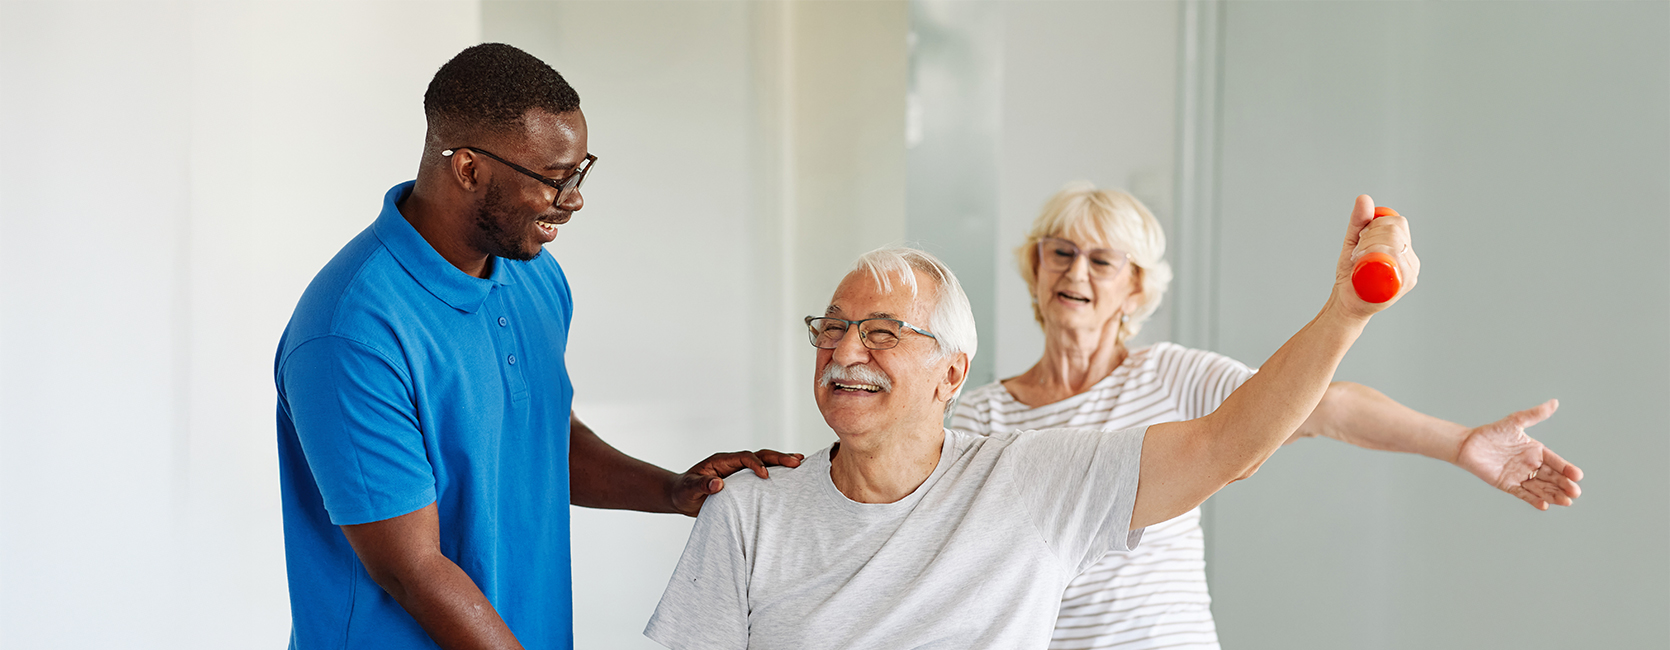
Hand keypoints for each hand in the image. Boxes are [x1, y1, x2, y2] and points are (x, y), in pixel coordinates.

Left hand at [668, 449, 805, 516]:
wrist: (682, 496)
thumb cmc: (684, 492)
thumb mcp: (688, 490)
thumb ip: (702, 486)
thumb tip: (718, 483)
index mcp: (722, 461)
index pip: (744, 457)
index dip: (756, 464)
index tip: (765, 477)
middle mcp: (733, 463)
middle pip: (760, 455)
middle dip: (778, 457)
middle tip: (797, 462)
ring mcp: (740, 471)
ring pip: (765, 462)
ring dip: (781, 462)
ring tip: (801, 463)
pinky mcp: (744, 482)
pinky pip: (763, 474)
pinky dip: (777, 474)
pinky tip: (792, 478)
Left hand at [1331, 195, 1419, 320]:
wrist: (1347, 304)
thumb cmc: (1351, 275)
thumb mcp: (1353, 243)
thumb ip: (1358, 222)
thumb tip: (1364, 198)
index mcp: (1403, 247)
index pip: (1397, 223)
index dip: (1377, 224)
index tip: (1361, 237)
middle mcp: (1411, 260)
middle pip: (1396, 232)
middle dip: (1371, 235)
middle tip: (1357, 250)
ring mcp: (1410, 272)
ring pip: (1395, 244)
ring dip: (1371, 245)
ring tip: (1359, 258)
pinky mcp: (1404, 283)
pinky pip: (1397, 261)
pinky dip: (1378, 255)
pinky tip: (1365, 261)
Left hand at [1455, 399, 1582, 509]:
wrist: (1468, 445)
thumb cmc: (1492, 432)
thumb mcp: (1515, 422)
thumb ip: (1535, 414)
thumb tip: (1555, 402)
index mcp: (1536, 452)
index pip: (1556, 462)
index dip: (1567, 469)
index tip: (1578, 476)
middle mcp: (1531, 465)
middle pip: (1552, 478)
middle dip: (1564, 485)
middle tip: (1576, 492)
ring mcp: (1520, 477)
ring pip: (1541, 488)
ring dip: (1554, 495)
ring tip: (1566, 502)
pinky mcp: (1508, 486)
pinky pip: (1524, 494)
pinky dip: (1534, 500)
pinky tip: (1545, 505)